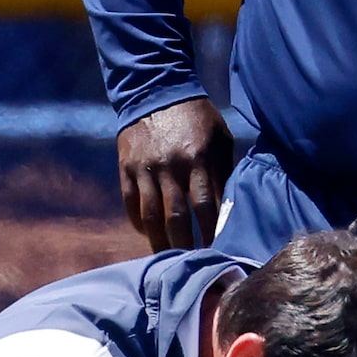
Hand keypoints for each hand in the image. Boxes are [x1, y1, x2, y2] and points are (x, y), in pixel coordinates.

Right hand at [117, 97, 233, 250]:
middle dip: (185, 245)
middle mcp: (170, 166)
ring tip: (167, 259)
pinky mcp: (127, 168)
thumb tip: (230, 207)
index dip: (210, 232)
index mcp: (198, 158)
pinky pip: (130, 204)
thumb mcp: (219, 138)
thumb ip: (223, 171)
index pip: (205, 205)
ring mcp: (145, 169)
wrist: (155, 91)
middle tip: (191, 265)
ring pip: (151, 216)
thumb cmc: (196, 117)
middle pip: (176, 217)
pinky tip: (147, 234)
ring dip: (159, 242)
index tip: (216, 253)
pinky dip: (138, 223)